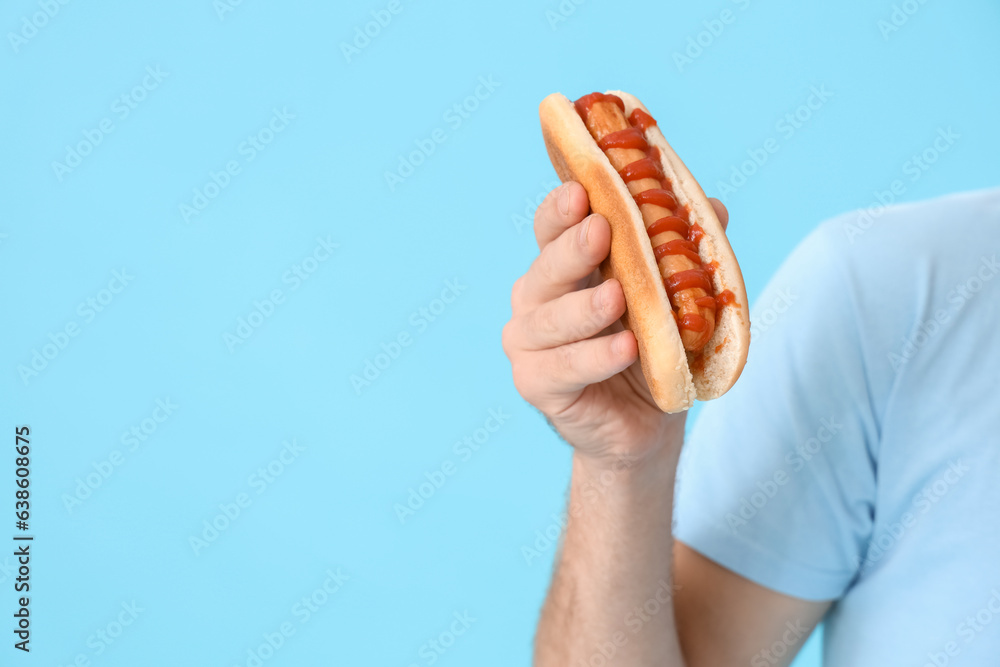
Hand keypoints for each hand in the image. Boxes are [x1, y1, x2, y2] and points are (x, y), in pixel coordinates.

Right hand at [501, 182, 728, 466]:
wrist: (647, 421)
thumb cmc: (651, 347)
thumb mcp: (671, 296)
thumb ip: (684, 252)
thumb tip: (716, 208)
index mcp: (562, 266)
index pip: (551, 228)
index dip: (562, 208)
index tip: (583, 190)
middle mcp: (535, 299)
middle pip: (546, 268)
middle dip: (572, 249)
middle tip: (600, 231)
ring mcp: (528, 343)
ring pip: (550, 321)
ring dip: (585, 309)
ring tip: (618, 298)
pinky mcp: (535, 384)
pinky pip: (563, 368)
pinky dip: (595, 358)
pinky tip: (626, 349)